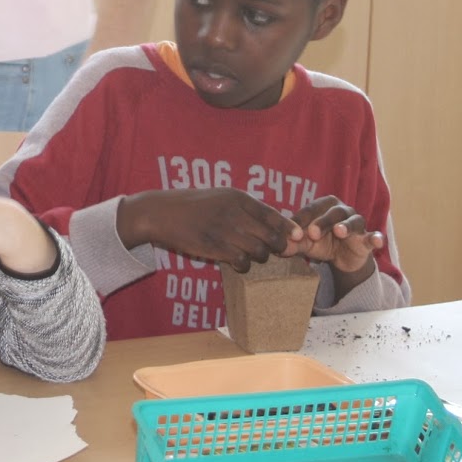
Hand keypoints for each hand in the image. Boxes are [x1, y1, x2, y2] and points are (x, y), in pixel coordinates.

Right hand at [117, 188, 302, 272]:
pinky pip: (241, 261)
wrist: (163, 213)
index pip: (272, 215)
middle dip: (277, 247)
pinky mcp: (214, 248)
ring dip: (259, 256)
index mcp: (238, 198)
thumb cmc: (195, 205)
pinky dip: (243, 264)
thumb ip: (246, 209)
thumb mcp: (222, 197)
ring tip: (251, 254)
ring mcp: (224, 231)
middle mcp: (234, 213)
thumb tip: (275, 223)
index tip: (299, 237)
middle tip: (276, 251)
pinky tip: (237, 261)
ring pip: (258, 251)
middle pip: (270, 236)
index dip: (289, 228)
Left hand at [282, 196, 383, 274]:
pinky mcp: (367, 239)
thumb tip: (277, 249)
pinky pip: (373, 237)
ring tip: (339, 231)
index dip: (302, 219)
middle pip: (334, 212)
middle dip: (323, 222)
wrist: (342, 258)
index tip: (291, 231)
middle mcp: (342, 211)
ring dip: (346, 226)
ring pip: (353, 221)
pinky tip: (377, 241)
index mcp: (324, 206)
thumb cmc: (321, 243)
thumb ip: (293, 244)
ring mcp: (356, 224)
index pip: (312, 209)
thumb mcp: (306, 244)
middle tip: (312, 233)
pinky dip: (376, 238)